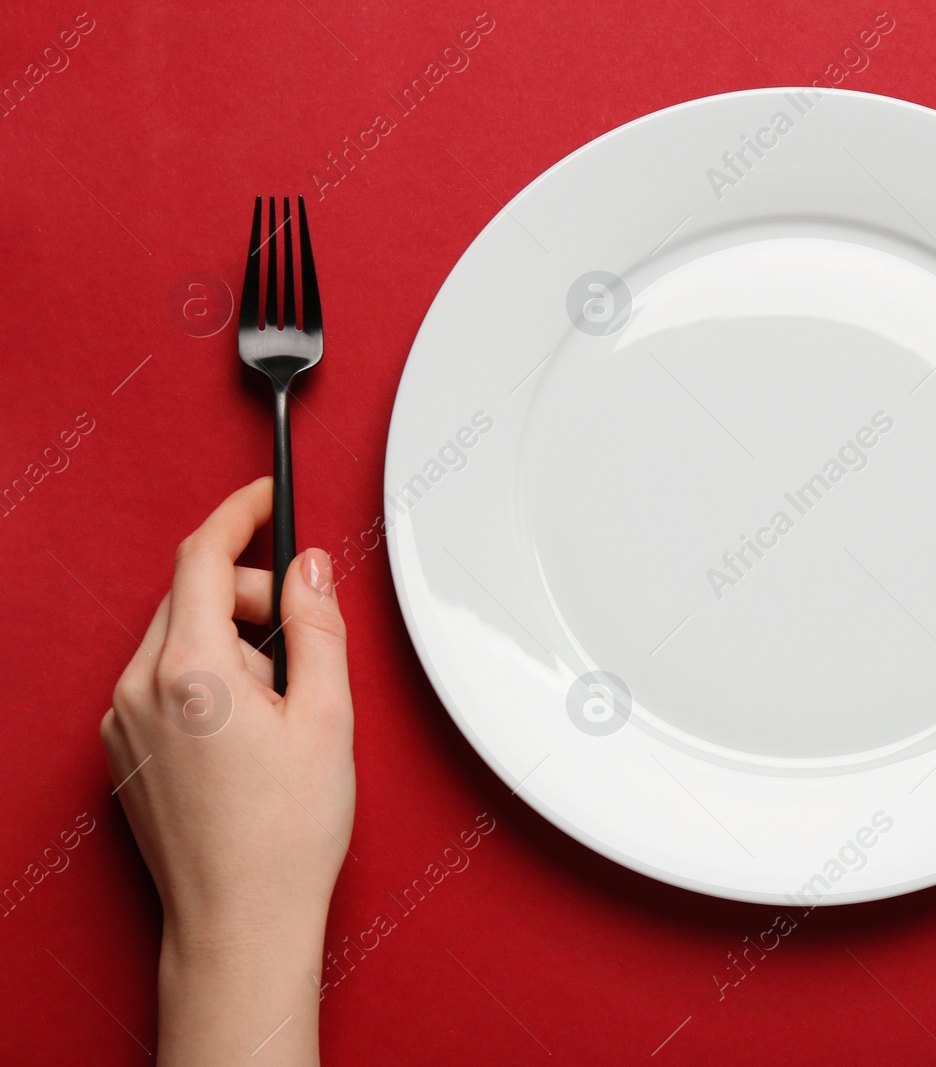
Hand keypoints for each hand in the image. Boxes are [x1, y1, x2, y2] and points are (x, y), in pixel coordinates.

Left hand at [100, 477, 352, 1064]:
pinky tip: (248, 729)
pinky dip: (207, 677)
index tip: (265, 497)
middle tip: (303, 639)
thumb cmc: (285, 835)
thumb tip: (310, 569)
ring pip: (178, 637)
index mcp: (191, 672)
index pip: (203, 557)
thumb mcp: (328, 716)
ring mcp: (123, 722)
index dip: (240, 514)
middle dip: (251, 593)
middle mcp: (140, 689)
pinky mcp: (123, 750)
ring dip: (231, 640)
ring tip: (281, 706)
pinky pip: (164, 680)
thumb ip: (317, 626)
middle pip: (192, 594)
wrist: (239, 921)